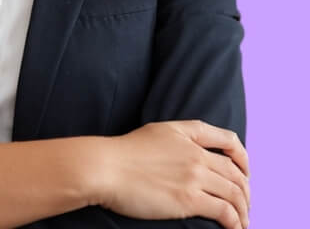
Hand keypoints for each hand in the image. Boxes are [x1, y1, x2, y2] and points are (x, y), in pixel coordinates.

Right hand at [96, 120, 250, 228]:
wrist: (106, 167)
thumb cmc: (124, 152)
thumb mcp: (156, 132)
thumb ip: (180, 138)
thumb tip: (195, 152)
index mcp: (187, 134)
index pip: (228, 140)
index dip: (243, 157)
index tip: (245, 171)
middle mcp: (195, 153)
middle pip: (235, 172)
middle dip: (246, 190)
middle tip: (245, 205)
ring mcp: (193, 176)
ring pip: (235, 193)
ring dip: (244, 210)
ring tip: (242, 222)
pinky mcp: (189, 200)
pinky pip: (224, 212)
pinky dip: (235, 223)